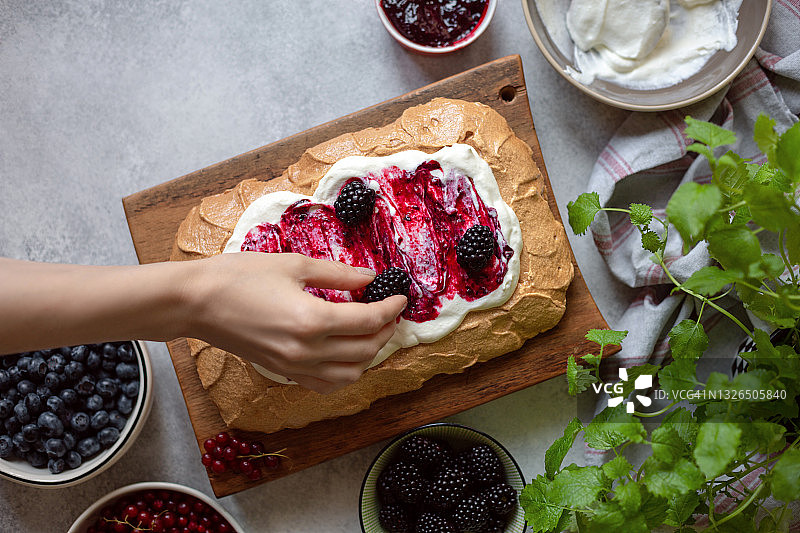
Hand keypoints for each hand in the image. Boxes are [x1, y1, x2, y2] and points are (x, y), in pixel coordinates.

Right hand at [185, 252, 406, 393]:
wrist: (195, 302)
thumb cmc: (239, 276)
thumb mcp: (294, 264)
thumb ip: (338, 273)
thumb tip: (370, 277)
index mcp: (312, 320)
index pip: (369, 321)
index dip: (391, 308)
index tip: (400, 296)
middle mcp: (306, 350)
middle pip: (365, 350)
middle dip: (386, 331)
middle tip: (390, 312)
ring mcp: (293, 366)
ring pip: (349, 375)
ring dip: (369, 356)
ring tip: (372, 333)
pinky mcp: (282, 371)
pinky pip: (324, 384)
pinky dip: (344, 373)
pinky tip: (345, 354)